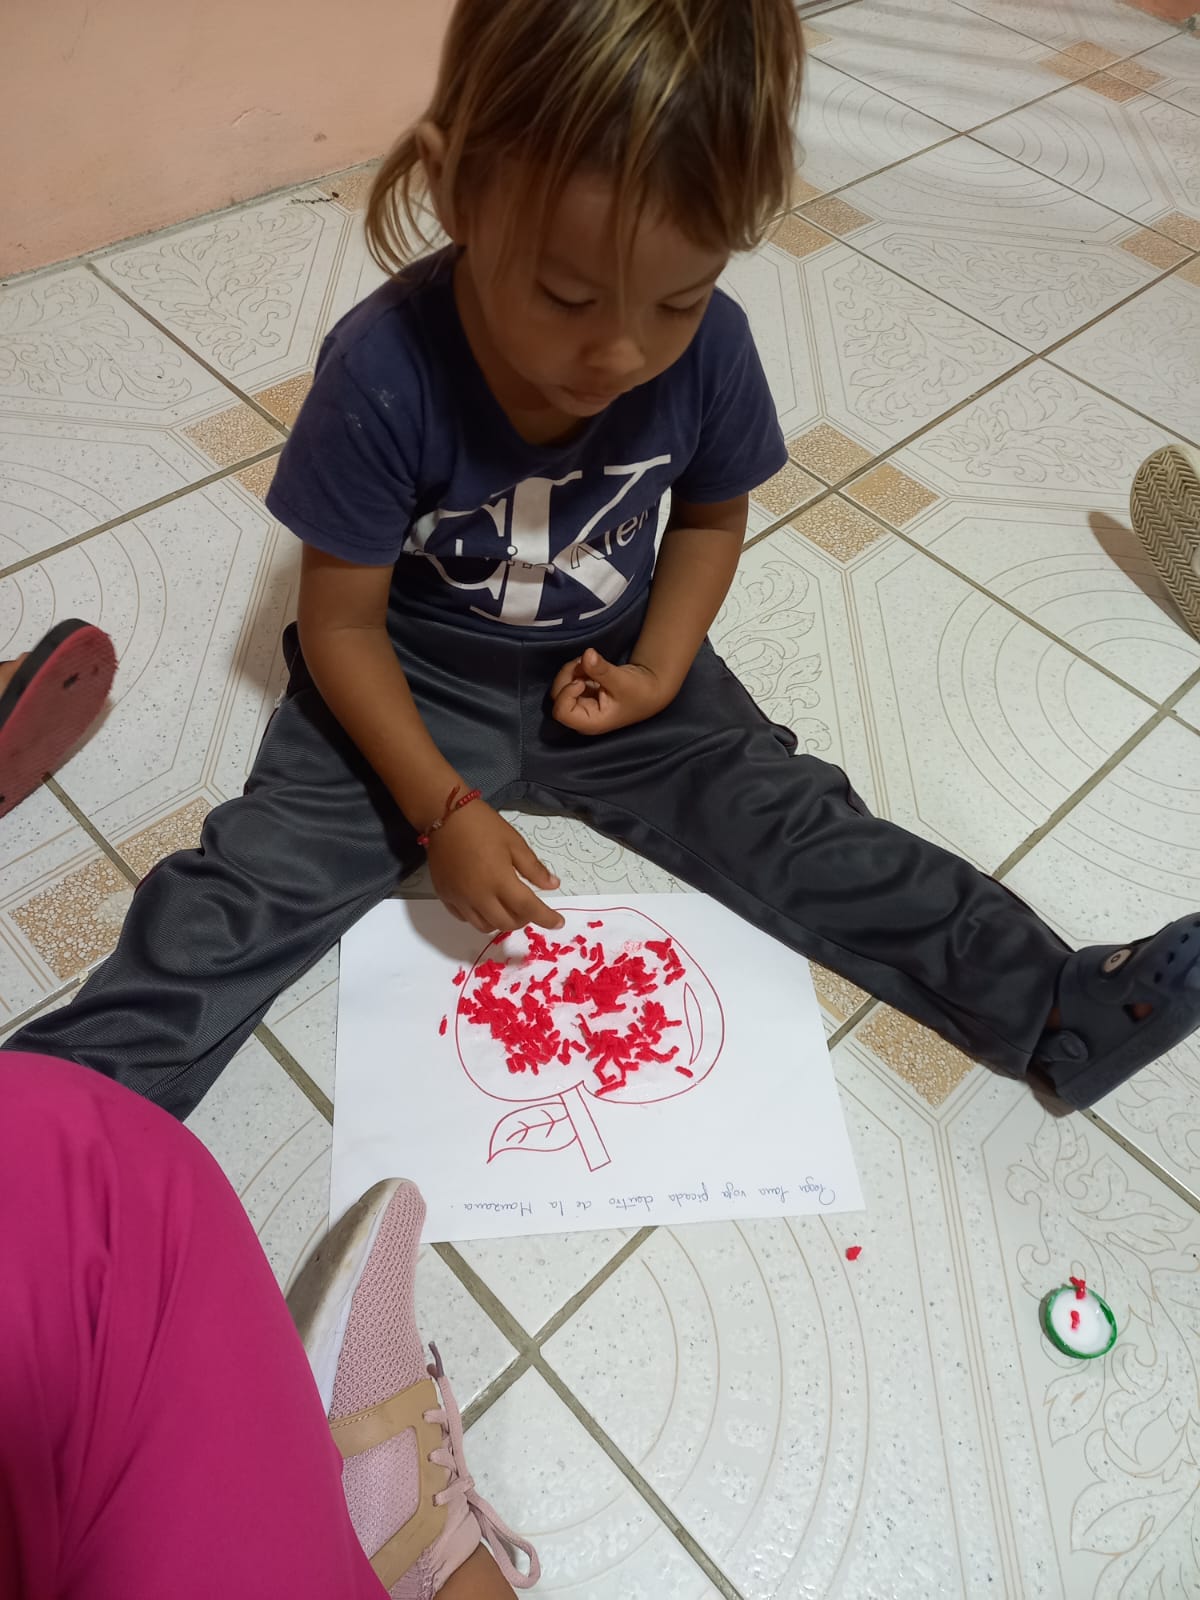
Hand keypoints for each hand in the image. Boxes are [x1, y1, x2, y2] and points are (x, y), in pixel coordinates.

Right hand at [426, 799, 563, 934]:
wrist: (445, 815)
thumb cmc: (483, 826)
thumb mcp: (515, 842)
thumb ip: (534, 868)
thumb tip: (553, 886)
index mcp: (499, 880)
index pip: (528, 908)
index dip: (546, 918)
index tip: (559, 923)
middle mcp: (479, 896)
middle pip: (506, 923)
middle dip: (523, 920)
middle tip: (528, 907)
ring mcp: (459, 898)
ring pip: (484, 926)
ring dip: (501, 922)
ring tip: (507, 906)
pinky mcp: (445, 896)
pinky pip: (465, 918)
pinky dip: (480, 917)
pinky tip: (485, 903)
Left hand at [550, 648, 671, 735]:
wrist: (650, 689)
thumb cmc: (639, 692)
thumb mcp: (622, 680)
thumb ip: (602, 670)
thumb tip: (587, 654)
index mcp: (589, 722)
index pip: (561, 712)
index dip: (566, 693)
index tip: (582, 681)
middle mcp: (581, 716)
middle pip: (558, 697)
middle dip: (567, 676)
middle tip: (585, 663)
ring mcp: (580, 705)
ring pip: (561, 687)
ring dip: (572, 670)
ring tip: (590, 663)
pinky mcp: (582, 694)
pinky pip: (569, 680)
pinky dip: (576, 670)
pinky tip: (590, 667)